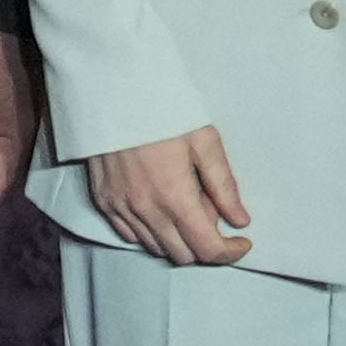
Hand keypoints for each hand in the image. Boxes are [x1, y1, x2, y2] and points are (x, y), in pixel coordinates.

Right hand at [84, 124, 251, 267]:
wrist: (114, 91)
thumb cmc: (162, 109)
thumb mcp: (205, 141)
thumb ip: (224, 186)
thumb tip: (240, 220)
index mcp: (175, 196)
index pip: (207, 249)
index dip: (230, 252)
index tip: (241, 241)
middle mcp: (145, 210)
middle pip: (183, 255)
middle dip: (205, 244)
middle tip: (210, 209)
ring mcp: (120, 208)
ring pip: (157, 248)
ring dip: (178, 238)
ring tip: (184, 202)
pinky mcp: (103, 201)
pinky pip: (131, 235)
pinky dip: (151, 231)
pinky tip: (159, 205)